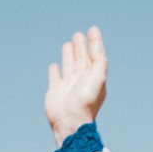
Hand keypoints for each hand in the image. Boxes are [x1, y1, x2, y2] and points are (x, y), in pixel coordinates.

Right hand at [44, 27, 106, 143]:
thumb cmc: (85, 102)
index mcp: (94, 78)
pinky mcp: (56, 91)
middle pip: (82, 59)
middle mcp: (82, 80)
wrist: (70, 122)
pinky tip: (54, 66)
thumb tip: (96, 46)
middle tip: (78, 34)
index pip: (95, 56)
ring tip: (68, 43)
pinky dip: (54, 71)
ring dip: (69, 54)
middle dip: (81, 46)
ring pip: (69, 65)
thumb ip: (99, 62)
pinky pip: (55, 77)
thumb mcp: (98, 79)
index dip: (95, 42)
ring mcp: (68, 85)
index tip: (92, 29)